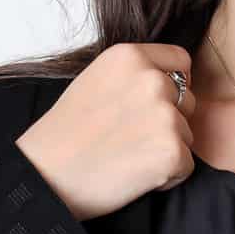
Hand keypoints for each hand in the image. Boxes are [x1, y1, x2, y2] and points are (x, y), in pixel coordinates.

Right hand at [15, 42, 197, 220]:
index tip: (152, 106)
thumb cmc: (65, 134)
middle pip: (188, 101)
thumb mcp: (96, 80)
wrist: (46, 175)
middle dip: (169, 122)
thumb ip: (133, 74)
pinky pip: (185, 166)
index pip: (181, 61)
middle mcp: (152, 79)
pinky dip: (167, 177)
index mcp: (131, 56)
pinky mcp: (172, 151)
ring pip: (187, 135)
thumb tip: (169, 80)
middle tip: (130, 139)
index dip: (173, 86)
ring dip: (166, 149)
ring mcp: (165, 115)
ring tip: (127, 157)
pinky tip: (133, 175)